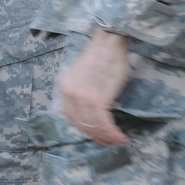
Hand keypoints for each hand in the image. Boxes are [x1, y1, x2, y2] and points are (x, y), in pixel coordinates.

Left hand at [55, 28, 130, 144]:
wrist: (109, 42)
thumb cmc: (100, 56)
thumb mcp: (81, 75)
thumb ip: (80, 91)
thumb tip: (88, 110)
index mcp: (63, 87)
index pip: (71, 116)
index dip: (84, 128)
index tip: (96, 134)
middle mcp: (68, 94)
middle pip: (81, 124)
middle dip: (95, 136)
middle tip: (108, 142)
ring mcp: (81, 97)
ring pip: (93, 126)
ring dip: (106, 137)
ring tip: (116, 142)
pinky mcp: (97, 100)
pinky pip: (104, 124)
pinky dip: (113, 133)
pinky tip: (121, 138)